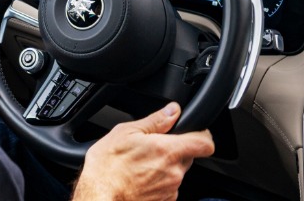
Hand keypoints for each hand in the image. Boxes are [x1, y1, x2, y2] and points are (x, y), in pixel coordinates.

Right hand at [72, 102, 214, 200]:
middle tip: (154, 147)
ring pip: (176, 172)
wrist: (99, 197)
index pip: (205, 143)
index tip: (196, 132)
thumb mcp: (126, 133)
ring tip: (141, 164)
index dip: (203, 135)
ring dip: (165, 166)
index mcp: (168, 151)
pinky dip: (158, 181)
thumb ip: (155, 121)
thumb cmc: (108, 168)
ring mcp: (170, 190)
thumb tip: (172, 111)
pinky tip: (139, 177)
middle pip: (188, 157)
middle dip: (175, 150)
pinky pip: (168, 187)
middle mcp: (174, 172)